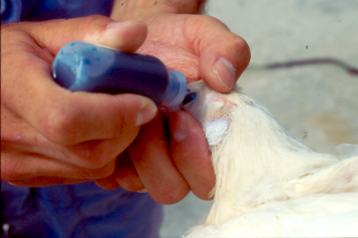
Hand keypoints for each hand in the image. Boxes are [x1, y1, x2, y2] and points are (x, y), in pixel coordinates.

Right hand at [1, 16, 156, 185]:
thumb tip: (137, 32)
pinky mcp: (24, 176)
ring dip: (115, 144)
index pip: (69, 118)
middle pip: (91, 153)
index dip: (116, 115)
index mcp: (10, 87)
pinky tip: (90, 132)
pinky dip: (98, 155)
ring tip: (110, 116)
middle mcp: (7, 135)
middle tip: (134, 107)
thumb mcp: (46, 35)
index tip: (145, 102)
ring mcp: (13, 162)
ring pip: (92, 168)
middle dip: (126, 130)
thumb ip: (92, 32)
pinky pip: (81, 175)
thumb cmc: (13, 57)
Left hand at [103, 10, 249, 203]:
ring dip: (132, 147)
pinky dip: (108, 144)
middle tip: (155, 113)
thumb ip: (226, 50)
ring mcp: (144, 161)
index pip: (209, 179)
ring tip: (132, 107)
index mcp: (207, 140)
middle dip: (159, 154)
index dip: (196, 158)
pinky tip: (113, 112)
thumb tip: (223, 80)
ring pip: (136, 183)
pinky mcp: (115, 158)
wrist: (143, 39)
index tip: (181, 116)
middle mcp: (177, 158)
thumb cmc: (178, 43)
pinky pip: (108, 171)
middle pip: (170, 189)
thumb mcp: (207, 35)